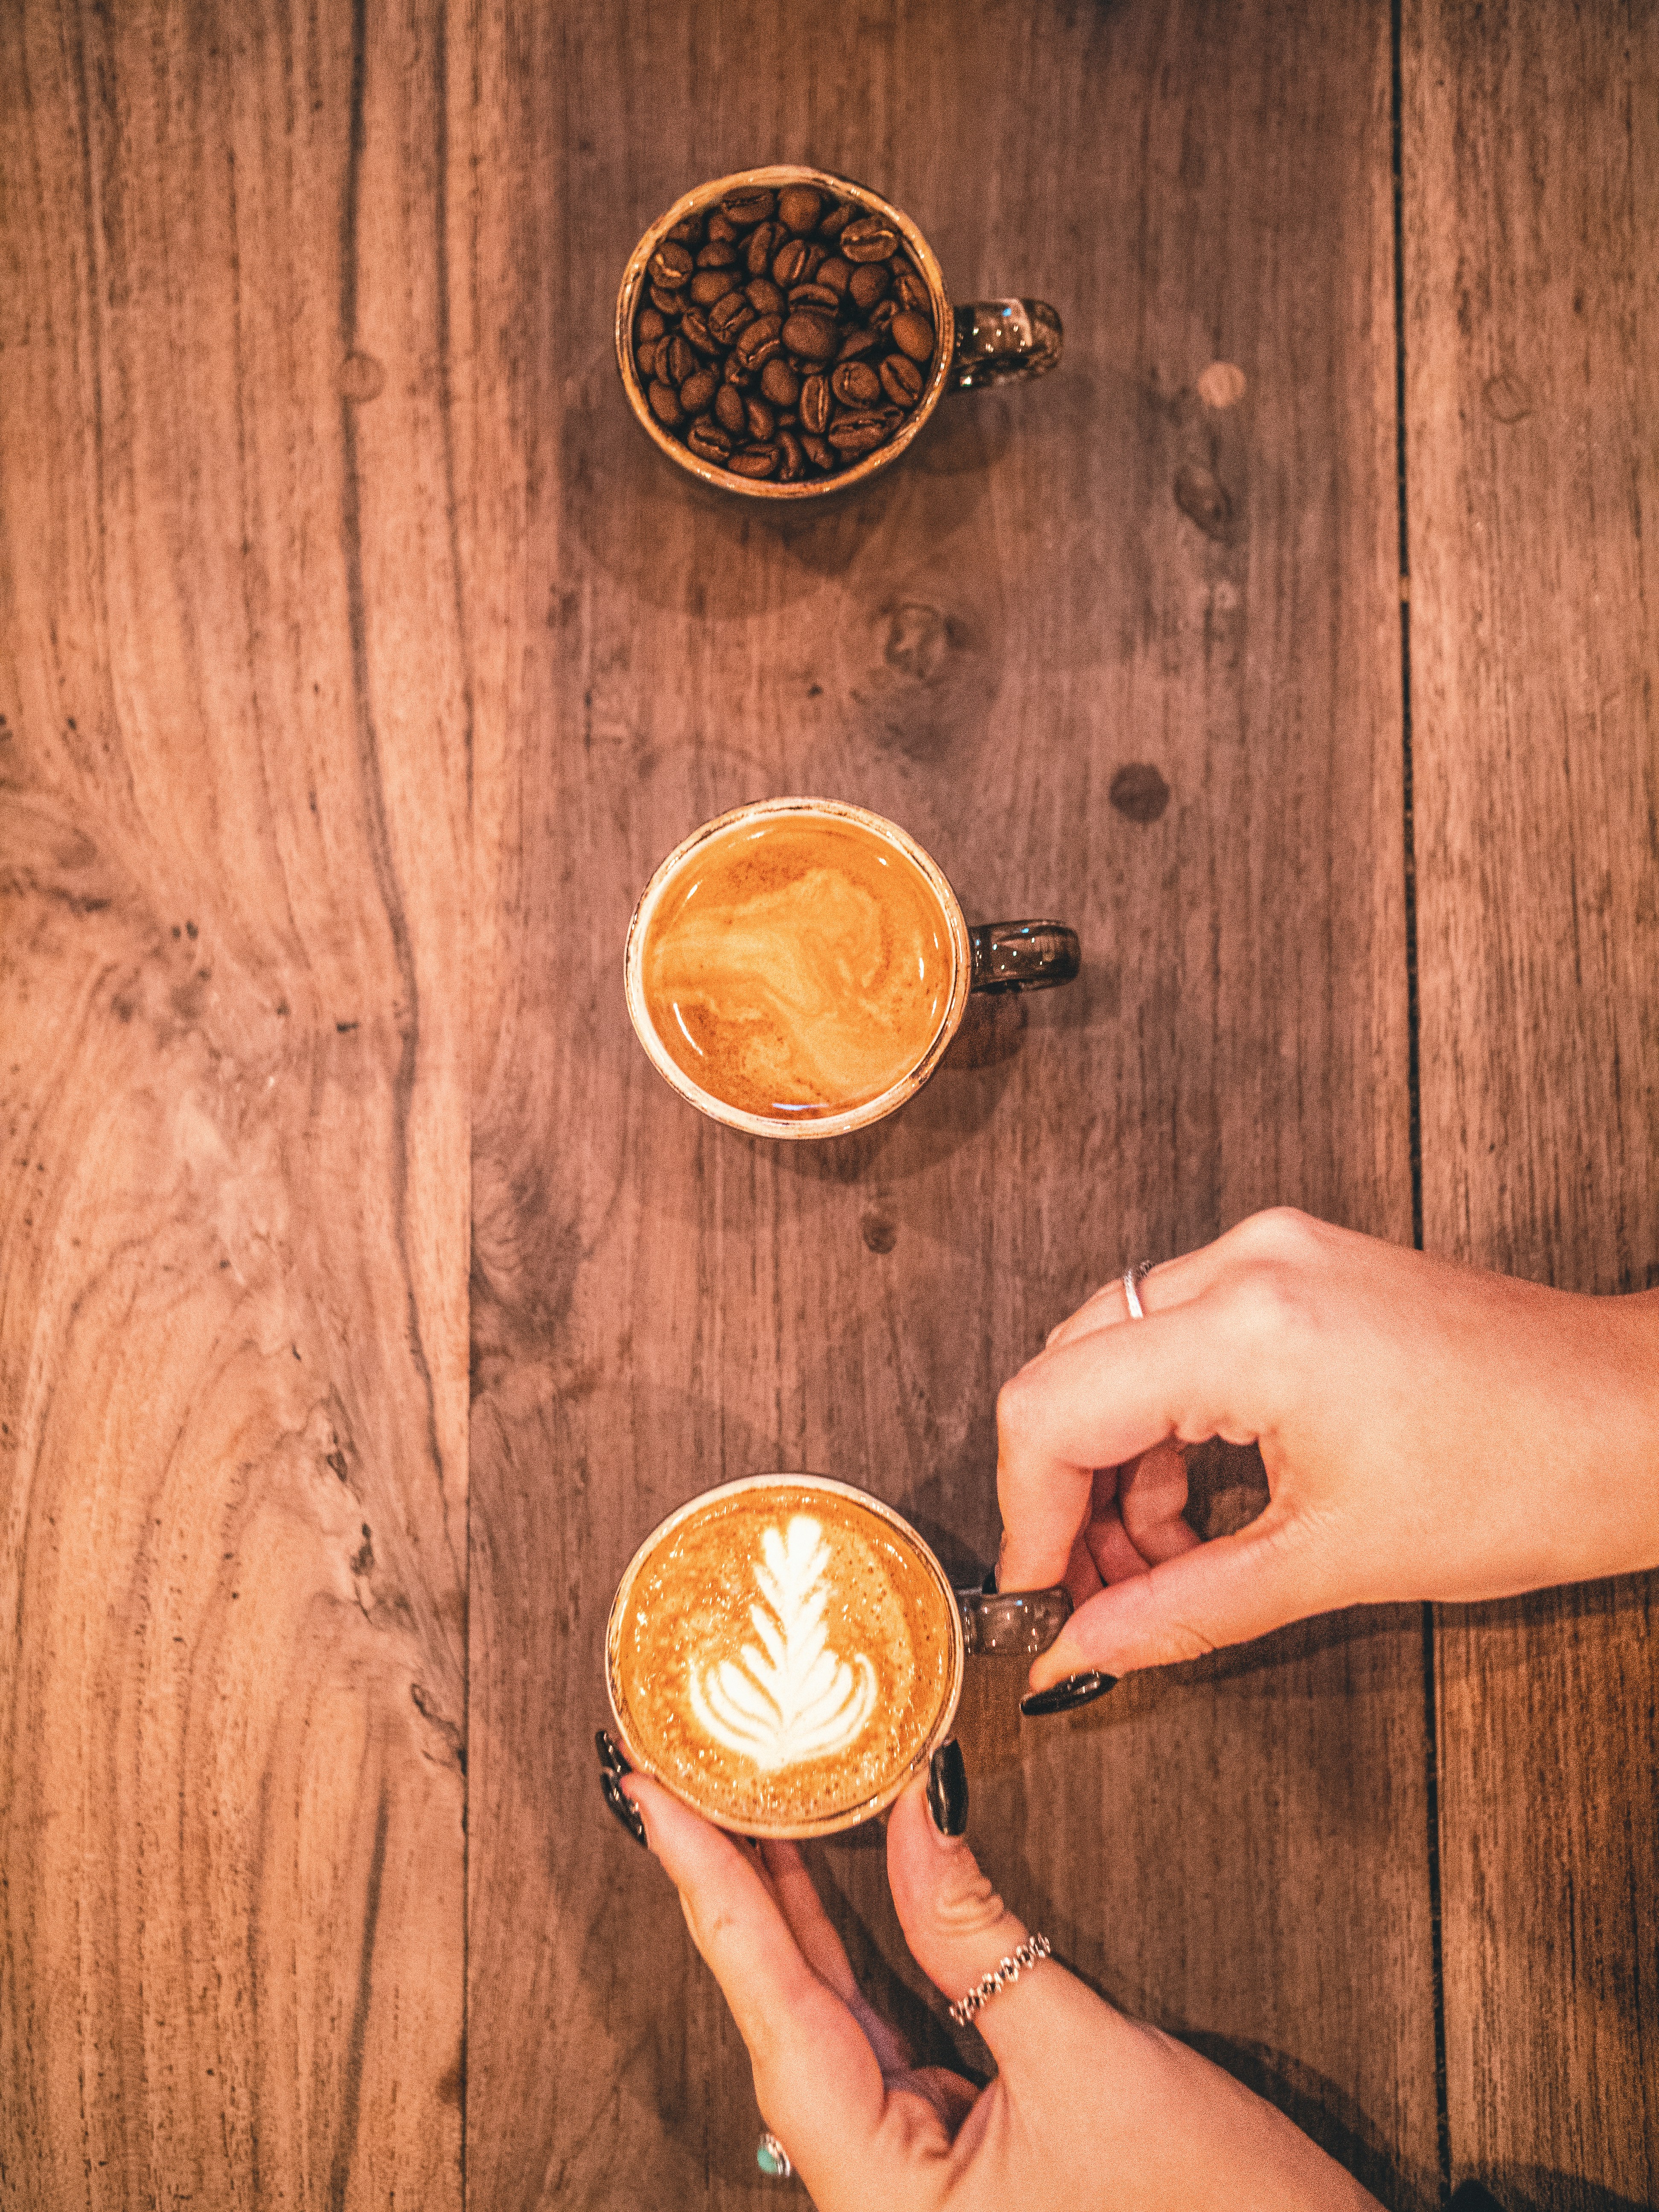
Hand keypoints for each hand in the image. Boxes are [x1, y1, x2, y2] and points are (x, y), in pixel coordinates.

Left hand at [620, 1751, 1380, 2210]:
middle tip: (681, 1776)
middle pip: (784, 2008)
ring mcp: (916, 2167)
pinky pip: (884, 2028)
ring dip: (789, 1908)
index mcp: (881, 2189)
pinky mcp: (959, 2146)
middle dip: (731, 1885)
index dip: (707, 1888)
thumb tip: (914, 1817)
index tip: (648, 1798)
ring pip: (830, 2013)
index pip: (772, 2005)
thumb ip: (982, 1940)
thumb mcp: (1091, 2065)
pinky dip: (857, 1947)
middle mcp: (877, 2184)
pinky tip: (833, 1878)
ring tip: (742, 1801)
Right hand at [997, 1208, 1658, 1694]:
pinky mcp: (1297, 1266)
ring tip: (1160, 1560)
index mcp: (1246, 1328)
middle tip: (1096, 1589)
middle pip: (1068, 1368)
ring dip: (1115, 1460)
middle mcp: (1244, 1264)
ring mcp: (1272, 1254)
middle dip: (1064, 1490)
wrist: (1639, 1422)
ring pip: (1116, 1348)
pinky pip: (1179, 1332)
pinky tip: (1202, 1504)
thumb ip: (1181, 1610)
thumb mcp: (1332, 1564)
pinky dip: (1169, 1422)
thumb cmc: (1526, 1479)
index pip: (1051, 1408)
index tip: (1041, 1592)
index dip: (1027, 1515)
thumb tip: (1079, 1653)